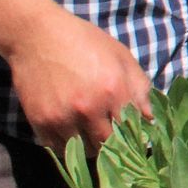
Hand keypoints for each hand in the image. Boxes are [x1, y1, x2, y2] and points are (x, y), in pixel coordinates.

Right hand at [6, 6, 153, 149]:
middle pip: (107, 145)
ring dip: (90, 147)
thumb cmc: (85, 42)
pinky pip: (58, 149)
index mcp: (113, 90)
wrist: (38, 36)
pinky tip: (71, 133)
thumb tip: (149, 118)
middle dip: (113, 144)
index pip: (131, 130)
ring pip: (83, 151)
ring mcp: (62, 117)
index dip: (133, 135)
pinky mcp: (40, 122)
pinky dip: (66, 146)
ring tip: (91, 134)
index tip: (132, 135)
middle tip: (111, 137)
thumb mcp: (121, 57)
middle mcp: (88, 108)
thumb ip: (139, 88)